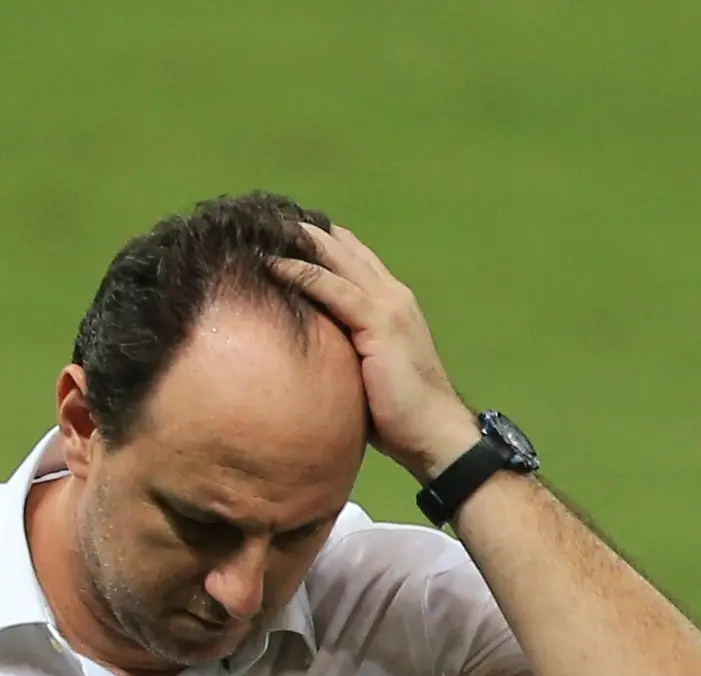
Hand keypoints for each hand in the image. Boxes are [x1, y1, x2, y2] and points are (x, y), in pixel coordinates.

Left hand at [268, 224, 485, 481]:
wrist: (435, 435)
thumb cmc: (400, 417)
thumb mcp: (368, 374)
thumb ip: (346, 353)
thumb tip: (310, 358)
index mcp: (392, 305)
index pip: (354, 261)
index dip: (323, 244)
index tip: (286, 232)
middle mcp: (393, 295)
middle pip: (345, 249)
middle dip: (307, 232)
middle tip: (268, 216)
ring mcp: (388, 306)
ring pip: (337, 259)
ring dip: (300, 242)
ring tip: (265, 227)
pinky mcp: (379, 323)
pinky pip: (333, 288)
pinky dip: (302, 273)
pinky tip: (273, 265)